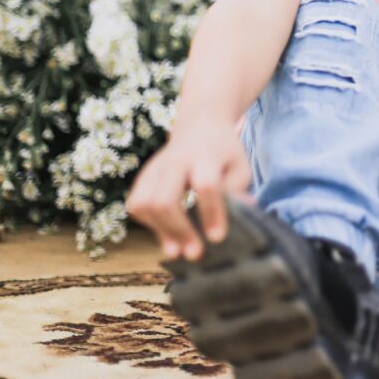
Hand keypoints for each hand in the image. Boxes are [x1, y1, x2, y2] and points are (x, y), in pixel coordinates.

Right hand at [126, 122, 253, 261]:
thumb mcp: (240, 167)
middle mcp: (175, 161)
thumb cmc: (224, 152)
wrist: (200, 124)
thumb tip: (242, 215)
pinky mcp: (143, 177)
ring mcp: (154, 168)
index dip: (211, 213)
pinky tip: (167, 233)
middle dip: (179, 230)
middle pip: (165, 199)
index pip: (206, 186)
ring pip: (144, 204)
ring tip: (179, 250)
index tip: (218, 238)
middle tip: (195, 254)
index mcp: (205, 156)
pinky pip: (136, 205)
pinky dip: (149, 224)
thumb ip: (238, 191)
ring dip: (160, 231)